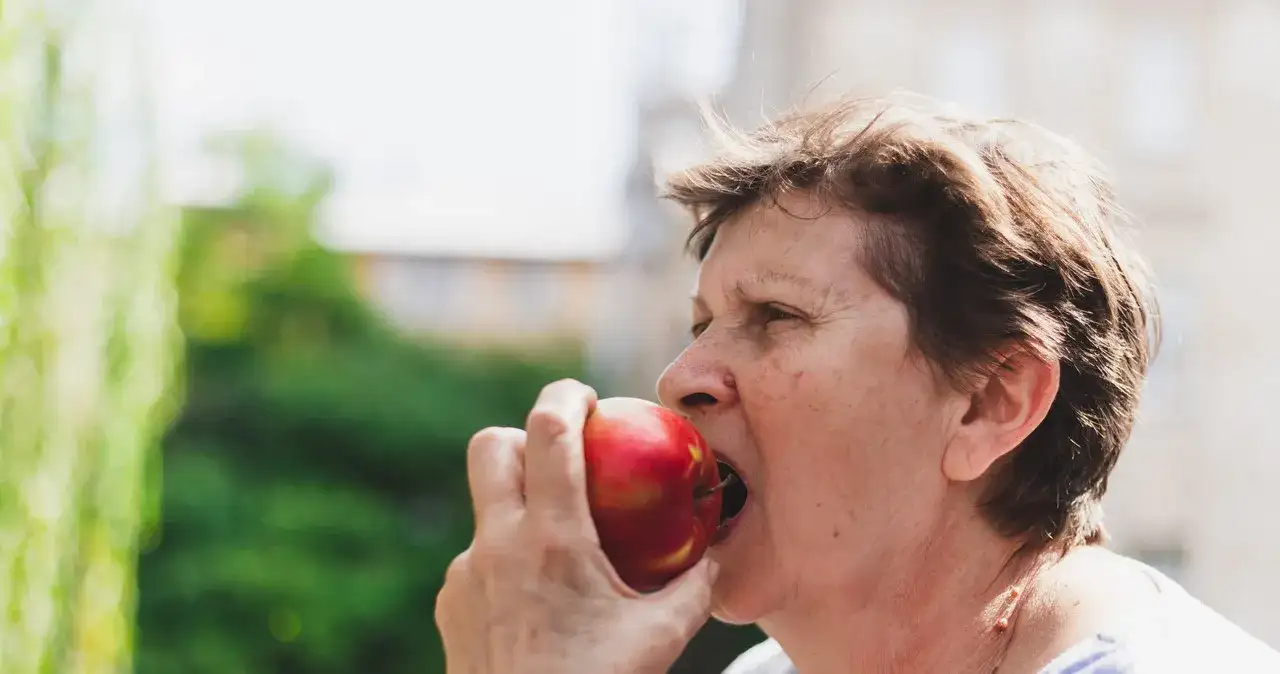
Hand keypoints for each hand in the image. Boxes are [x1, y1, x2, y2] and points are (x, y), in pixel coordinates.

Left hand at [435, 379, 719, 673]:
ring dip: (516, 503)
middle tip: (562, 447)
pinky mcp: (450, 603)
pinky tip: (534, 597)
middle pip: (490, 446)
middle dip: (524, 432)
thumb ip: (694, 587)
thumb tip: (715, 554)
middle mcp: (498, 543)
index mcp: (552, 537)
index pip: (547, 430)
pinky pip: (477, 559)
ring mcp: (465, 573)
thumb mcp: (660, 637)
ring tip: (557, 540)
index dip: (565, 396)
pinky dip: (505, 558)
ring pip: (484, 508)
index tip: (588, 397)